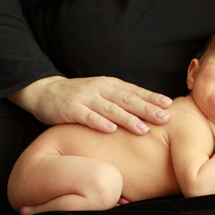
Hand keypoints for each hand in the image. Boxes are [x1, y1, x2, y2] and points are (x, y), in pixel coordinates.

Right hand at [7, 75, 171, 134]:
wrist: (45, 92)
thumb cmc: (79, 96)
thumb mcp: (101, 93)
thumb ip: (120, 100)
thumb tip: (149, 110)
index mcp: (110, 85)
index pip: (135, 91)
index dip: (152, 97)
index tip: (169, 105)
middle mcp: (100, 89)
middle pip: (127, 99)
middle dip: (147, 109)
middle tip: (164, 118)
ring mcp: (85, 98)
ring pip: (110, 109)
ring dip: (127, 118)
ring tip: (143, 129)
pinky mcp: (70, 109)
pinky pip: (87, 117)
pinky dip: (99, 122)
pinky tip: (111, 129)